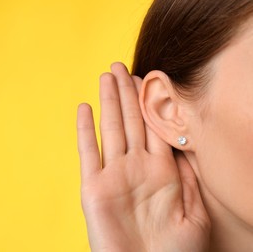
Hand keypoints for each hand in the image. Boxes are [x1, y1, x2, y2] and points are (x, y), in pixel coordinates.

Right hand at [76, 62, 210, 251]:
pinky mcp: (92, 188)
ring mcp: (113, 176)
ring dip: (108, 101)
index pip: (153, 126)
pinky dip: (84, 130)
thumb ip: (190, 177)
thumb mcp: (195, 214)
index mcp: (161, 171)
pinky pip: (87, 152)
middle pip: (131, 120)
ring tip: (106, 76)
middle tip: (120, 65)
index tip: (145, 76)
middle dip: (126, 91)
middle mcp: (136, 168)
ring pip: (111, 129)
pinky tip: (84, 108)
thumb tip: (187, 143)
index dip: (148, 101)